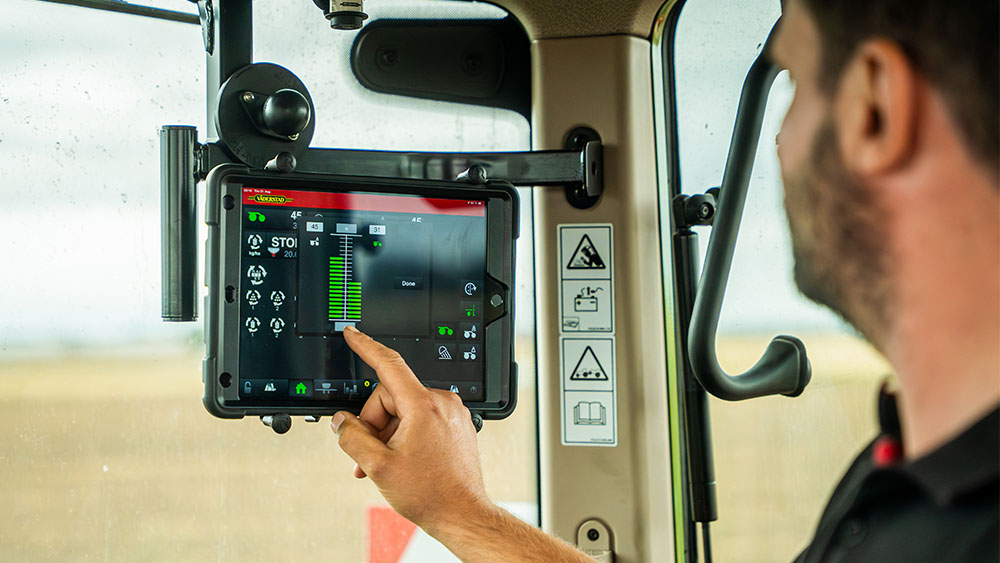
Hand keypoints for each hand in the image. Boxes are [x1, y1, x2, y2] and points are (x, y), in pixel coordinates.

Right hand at [331, 326, 488, 532]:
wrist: (462, 514)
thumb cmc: (430, 493)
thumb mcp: (378, 466)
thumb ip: (352, 437)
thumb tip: (341, 422)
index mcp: (423, 406)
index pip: (389, 364)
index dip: (366, 347)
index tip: (353, 334)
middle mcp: (441, 403)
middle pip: (390, 397)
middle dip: (375, 424)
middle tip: (370, 455)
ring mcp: (451, 414)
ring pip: (404, 410)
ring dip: (388, 434)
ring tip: (385, 465)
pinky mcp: (455, 425)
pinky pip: (421, 419)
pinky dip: (405, 435)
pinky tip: (400, 460)